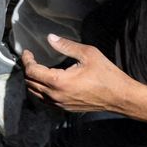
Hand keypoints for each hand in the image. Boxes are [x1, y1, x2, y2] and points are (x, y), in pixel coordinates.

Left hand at [21, 35, 140, 114]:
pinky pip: (44, 100)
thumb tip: (50, 38)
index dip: (27, 60)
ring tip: (36, 68)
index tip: (28, 52)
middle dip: (28, 69)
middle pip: (30, 82)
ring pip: (35, 93)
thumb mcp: (88, 54)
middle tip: (31, 58)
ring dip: (32, 80)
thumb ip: (66, 46)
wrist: (120, 97)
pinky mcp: (64, 108)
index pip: (32, 71)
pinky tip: (45, 82)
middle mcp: (55, 95)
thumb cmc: (107, 75)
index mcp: (59, 81)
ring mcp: (59, 104)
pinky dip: (39, 90)